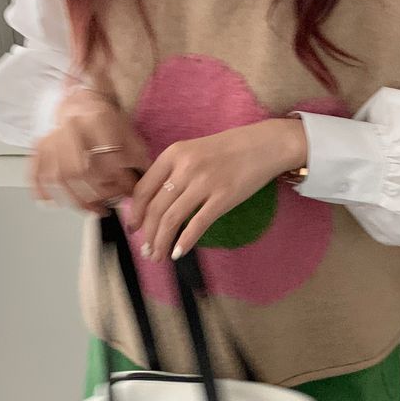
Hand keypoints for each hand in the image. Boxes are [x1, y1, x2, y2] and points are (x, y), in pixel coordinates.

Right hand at [31, 88, 151, 214]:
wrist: (82, 97)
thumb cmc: (106, 117)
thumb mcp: (128, 130)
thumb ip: (136, 155)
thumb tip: (141, 182)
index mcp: (96, 119)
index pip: (109, 159)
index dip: (122, 181)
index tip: (130, 192)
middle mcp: (70, 128)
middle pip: (79, 171)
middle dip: (98, 193)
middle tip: (112, 202)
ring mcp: (51, 138)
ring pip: (58, 176)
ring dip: (76, 199)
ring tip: (93, 209)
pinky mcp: (40, 146)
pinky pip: (36, 171)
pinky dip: (43, 190)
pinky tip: (55, 202)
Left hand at [128, 119, 307, 261]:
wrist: (265, 144)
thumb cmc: (230, 148)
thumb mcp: (194, 150)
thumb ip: (174, 170)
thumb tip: (155, 200)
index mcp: (174, 153)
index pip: (143, 189)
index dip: (135, 213)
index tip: (134, 228)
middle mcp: (185, 167)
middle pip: (156, 208)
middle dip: (148, 234)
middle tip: (146, 250)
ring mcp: (205, 182)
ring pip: (172, 219)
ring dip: (162, 242)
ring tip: (159, 256)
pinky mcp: (224, 197)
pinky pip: (198, 224)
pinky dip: (185, 242)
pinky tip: (179, 252)